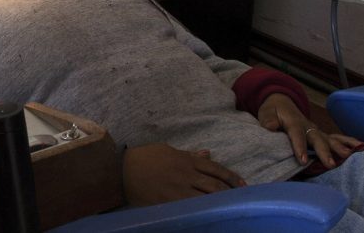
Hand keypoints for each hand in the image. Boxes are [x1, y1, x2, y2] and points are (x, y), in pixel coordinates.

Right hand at [122, 143, 245, 206]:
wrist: (121, 171)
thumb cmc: (143, 157)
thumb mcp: (166, 150)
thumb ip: (188, 154)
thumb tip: (208, 153)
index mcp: (185, 159)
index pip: (215, 168)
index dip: (231, 177)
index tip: (242, 184)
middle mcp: (185, 174)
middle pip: (215, 185)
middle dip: (230, 192)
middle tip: (241, 198)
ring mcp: (178, 189)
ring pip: (206, 197)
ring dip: (221, 202)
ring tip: (231, 207)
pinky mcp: (170, 202)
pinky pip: (192, 206)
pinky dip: (204, 210)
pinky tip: (212, 213)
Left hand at [256, 93, 363, 167]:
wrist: (282, 102)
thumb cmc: (272, 110)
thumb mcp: (265, 113)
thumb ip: (268, 120)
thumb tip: (271, 127)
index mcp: (293, 122)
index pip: (296, 134)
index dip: (299, 147)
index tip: (301, 160)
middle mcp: (308, 126)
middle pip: (317, 139)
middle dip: (324, 151)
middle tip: (330, 164)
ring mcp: (316, 131)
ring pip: (329, 139)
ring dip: (339, 148)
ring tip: (348, 157)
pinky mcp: (321, 135)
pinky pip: (336, 138)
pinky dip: (349, 142)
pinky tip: (361, 147)